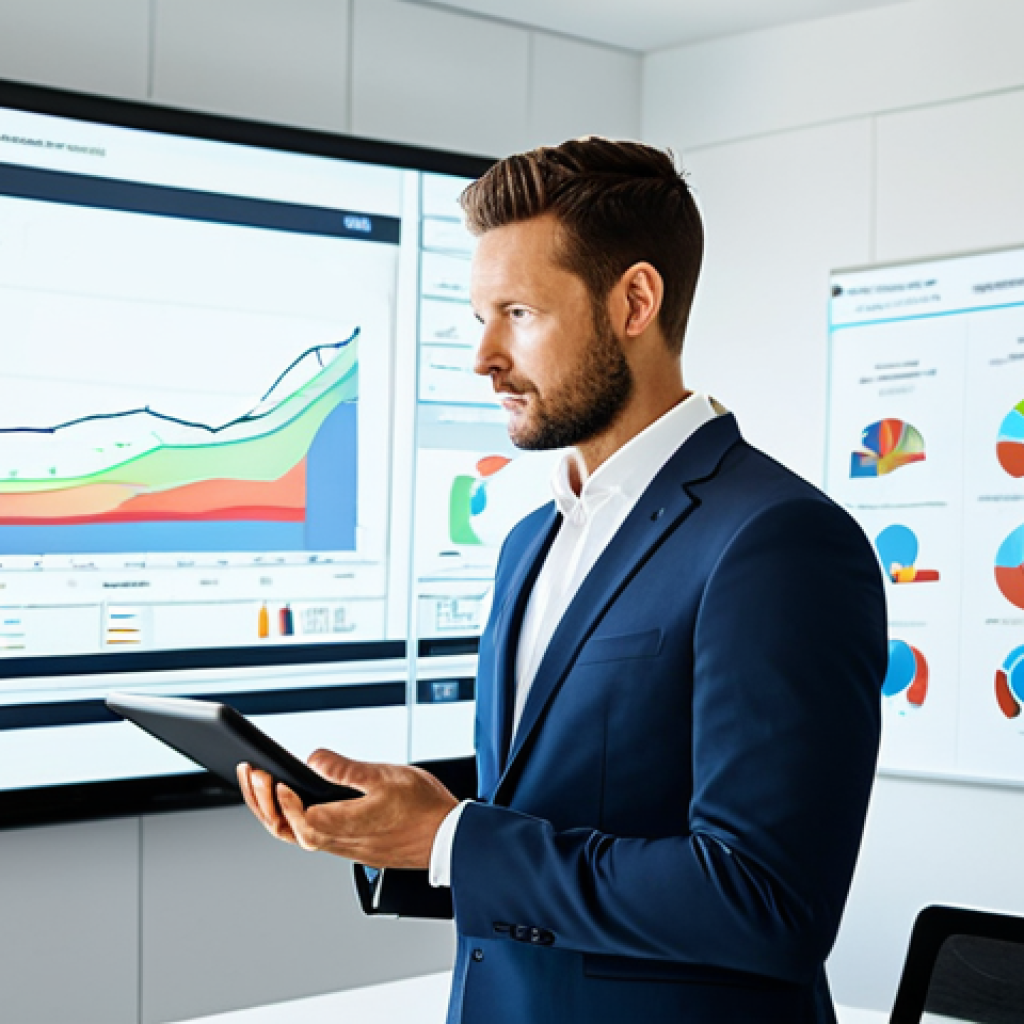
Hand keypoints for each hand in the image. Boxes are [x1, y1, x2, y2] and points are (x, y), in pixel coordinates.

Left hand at [237, 750, 457, 869]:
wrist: (447, 838)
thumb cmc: (422, 809)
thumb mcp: (385, 777)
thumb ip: (345, 769)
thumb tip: (313, 759)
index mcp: (340, 826)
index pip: (294, 815)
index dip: (276, 795)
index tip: (269, 772)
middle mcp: (335, 842)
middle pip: (283, 828)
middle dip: (260, 801)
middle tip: (250, 773)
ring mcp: (341, 846)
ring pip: (293, 833)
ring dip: (272, 810)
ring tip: (261, 784)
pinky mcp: (349, 845)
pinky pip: (308, 834)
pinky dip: (290, 816)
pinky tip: (292, 800)